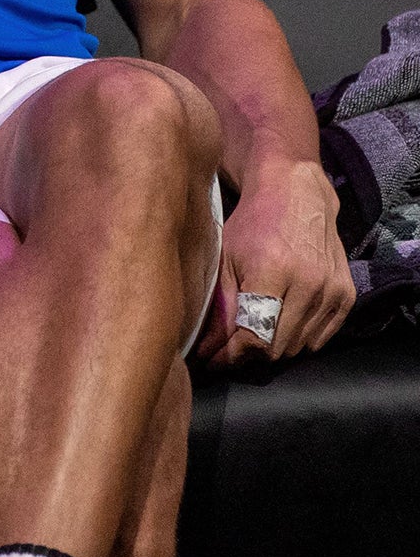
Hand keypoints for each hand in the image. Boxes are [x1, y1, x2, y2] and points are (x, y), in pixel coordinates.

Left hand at [195, 157, 354, 366]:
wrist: (296, 196)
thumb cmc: (253, 224)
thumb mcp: (226, 257)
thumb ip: (221, 303)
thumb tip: (209, 347)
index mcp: (273, 271)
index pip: (254, 335)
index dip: (230, 355)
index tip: (211, 360)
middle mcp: (308, 283)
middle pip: (278, 347)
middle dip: (248, 354)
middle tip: (227, 349)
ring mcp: (331, 290)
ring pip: (300, 346)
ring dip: (273, 348)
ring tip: (250, 335)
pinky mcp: (346, 295)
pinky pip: (322, 338)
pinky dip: (299, 339)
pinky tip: (279, 326)